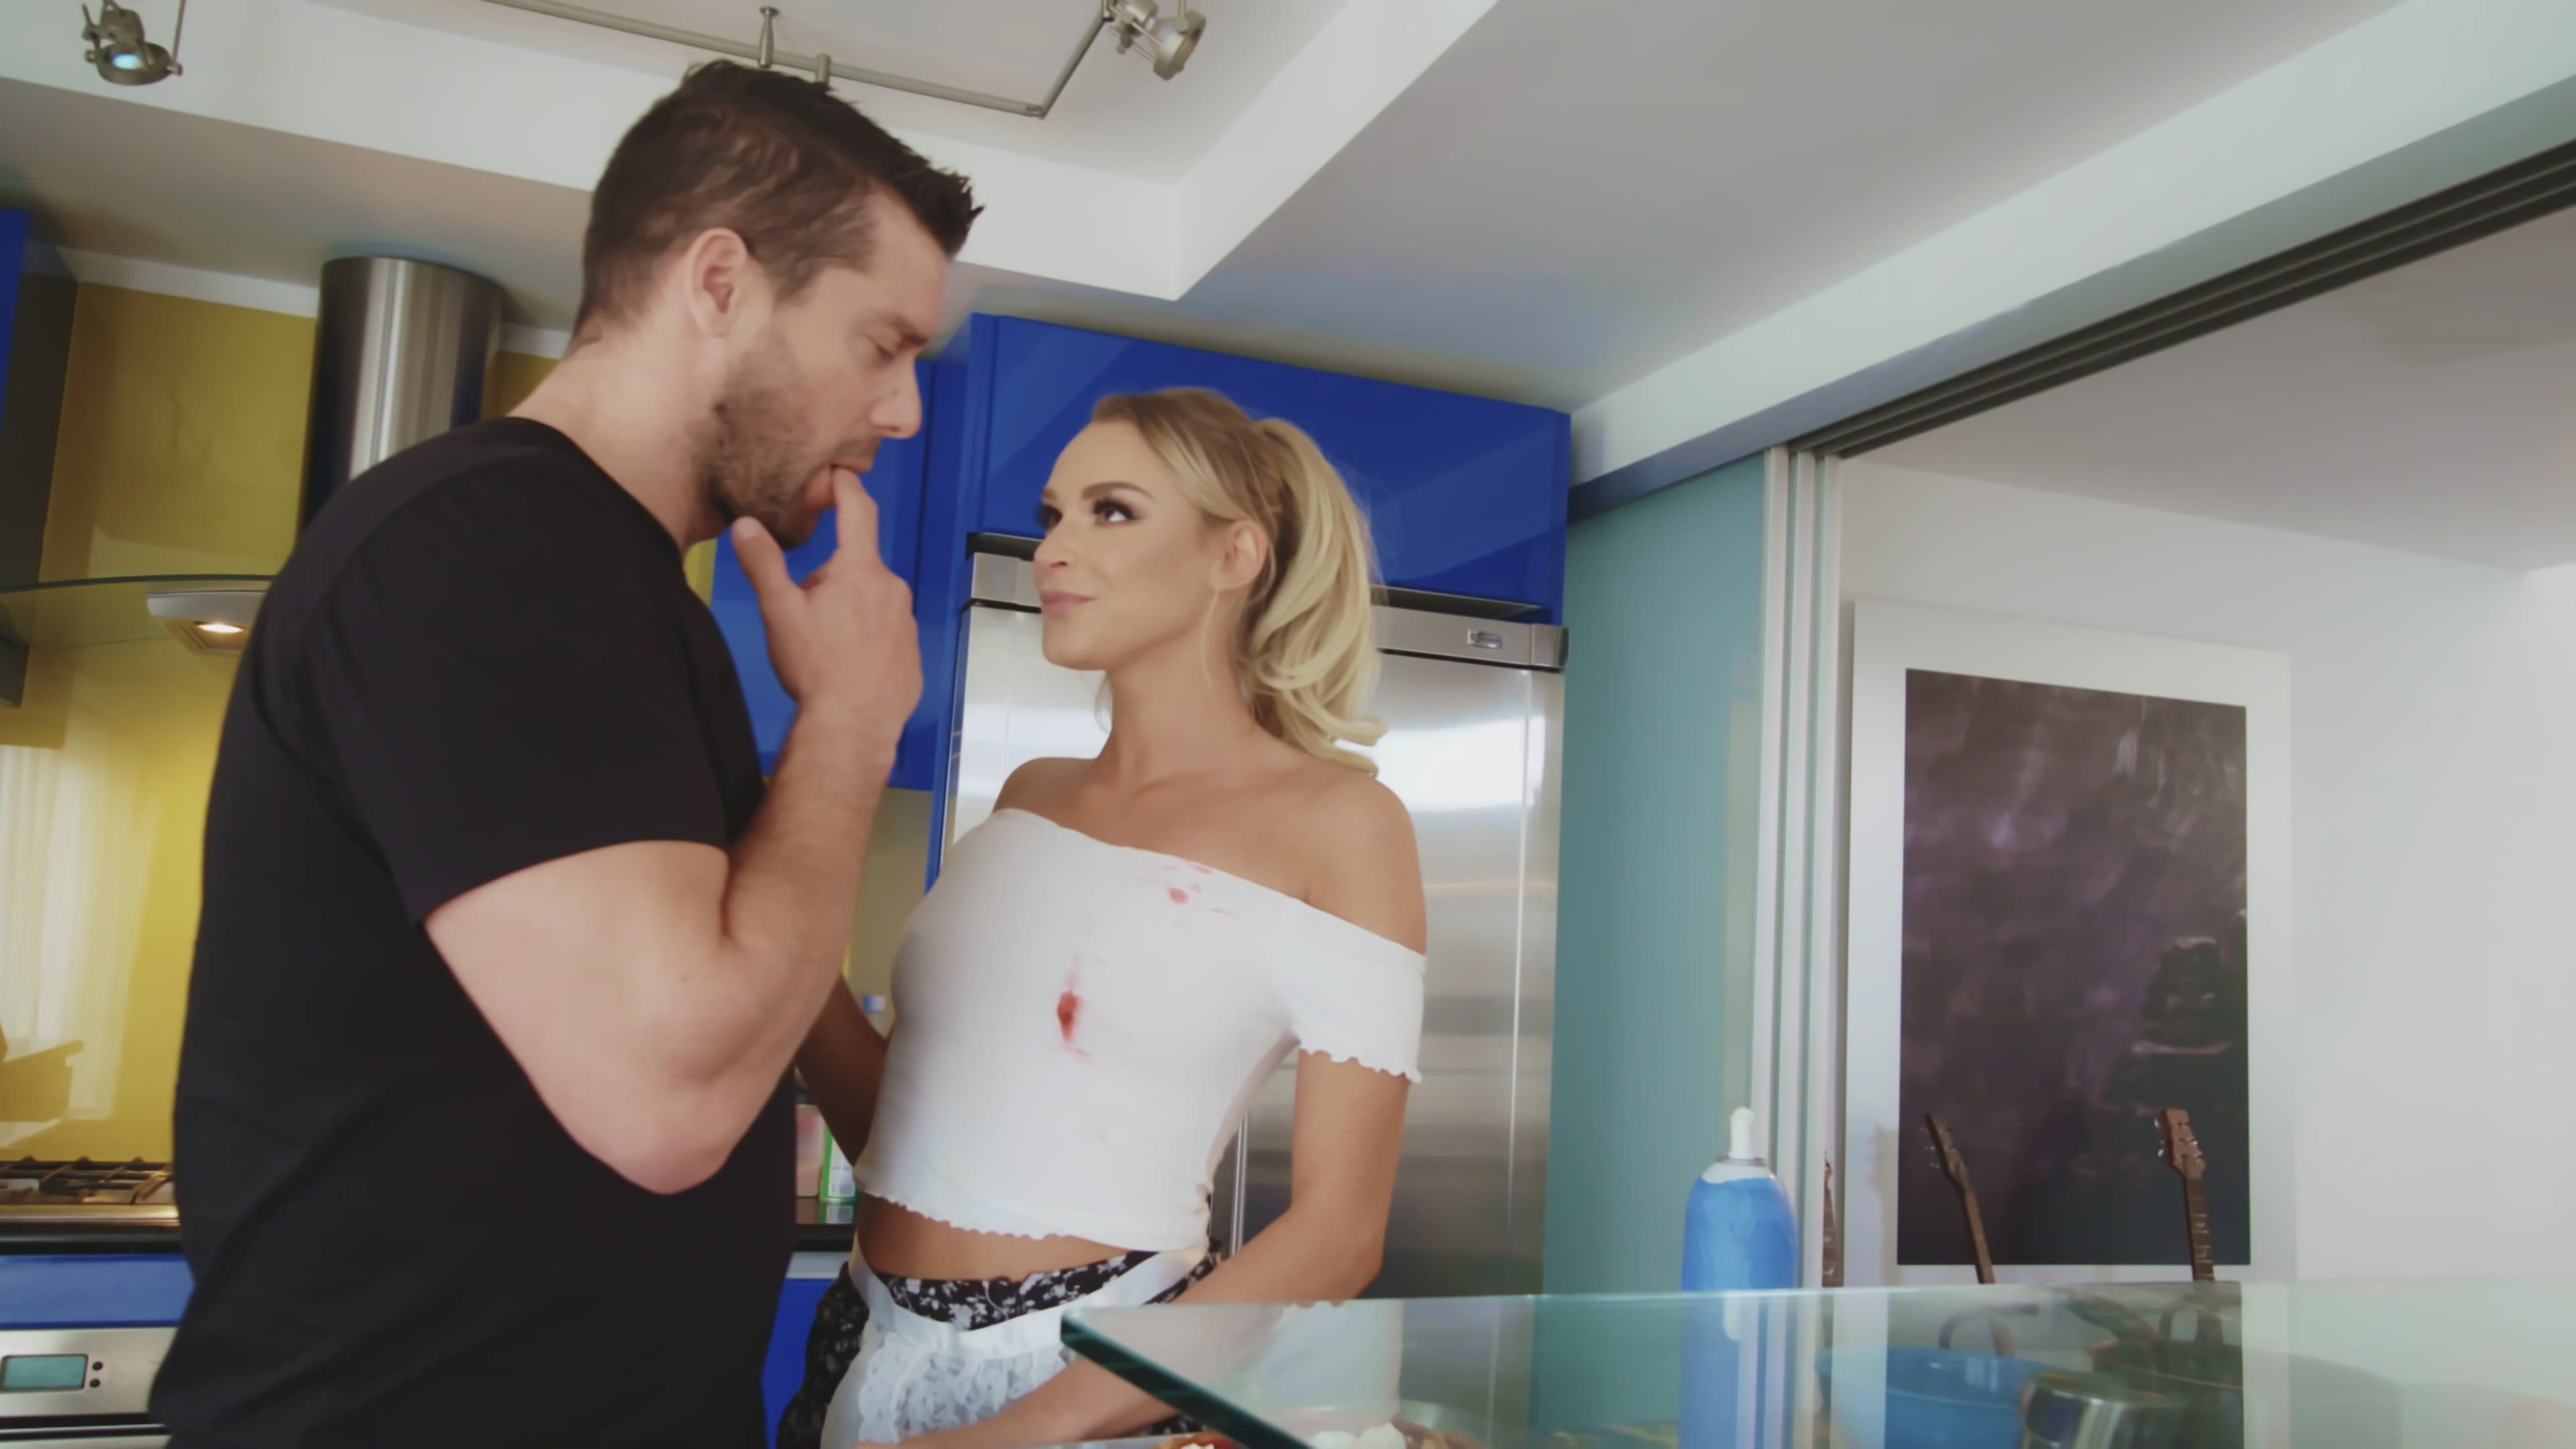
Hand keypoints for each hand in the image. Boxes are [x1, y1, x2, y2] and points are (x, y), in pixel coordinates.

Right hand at [733, 469, 920, 754]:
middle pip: (857, 565)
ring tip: (825, 645)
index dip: (846, 487)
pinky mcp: (914, 654)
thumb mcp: (780, 611)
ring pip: (871, 600)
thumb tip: (744, 523)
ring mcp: (908, 621)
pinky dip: (867, 640)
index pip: (858, 511)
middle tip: (805, 611)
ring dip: (849, 609)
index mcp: (861, 569)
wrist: (855, 726)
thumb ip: (763, 564)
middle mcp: (893, 587)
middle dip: (832, 576)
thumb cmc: (815, 664)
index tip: (838, 472)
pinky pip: (886, 633)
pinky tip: (849, 666)